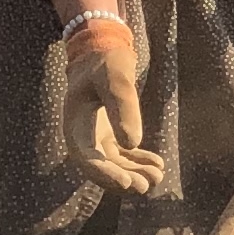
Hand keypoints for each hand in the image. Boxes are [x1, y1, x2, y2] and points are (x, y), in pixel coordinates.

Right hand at [58, 18, 165, 194]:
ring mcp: (96, 136)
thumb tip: (133, 143)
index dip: (104, 174)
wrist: (102, 50)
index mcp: (75, 123)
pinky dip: (138, 160)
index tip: (126, 182)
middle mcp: (83, 135)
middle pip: (100, 166)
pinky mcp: (109, 134)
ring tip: (158, 175)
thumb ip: (123, 106)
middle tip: (147, 184)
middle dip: (123, 178)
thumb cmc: (105, 61)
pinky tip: (158, 163)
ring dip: (134, 172)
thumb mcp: (115, 76)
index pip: (86, 157)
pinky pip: (123, 154)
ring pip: (114, 163)